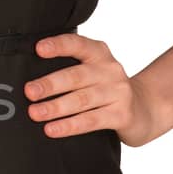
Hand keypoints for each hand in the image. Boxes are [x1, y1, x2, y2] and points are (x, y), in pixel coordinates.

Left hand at [24, 32, 163, 147]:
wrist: (144, 110)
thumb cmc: (106, 89)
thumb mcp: (93, 71)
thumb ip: (69, 68)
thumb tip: (29, 79)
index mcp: (99, 54)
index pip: (77, 44)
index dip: (58, 45)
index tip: (39, 49)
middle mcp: (110, 70)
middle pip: (76, 76)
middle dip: (50, 84)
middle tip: (29, 92)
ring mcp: (118, 92)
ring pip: (82, 100)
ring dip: (56, 107)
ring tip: (35, 113)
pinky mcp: (121, 115)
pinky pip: (91, 120)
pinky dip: (69, 125)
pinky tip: (52, 129)